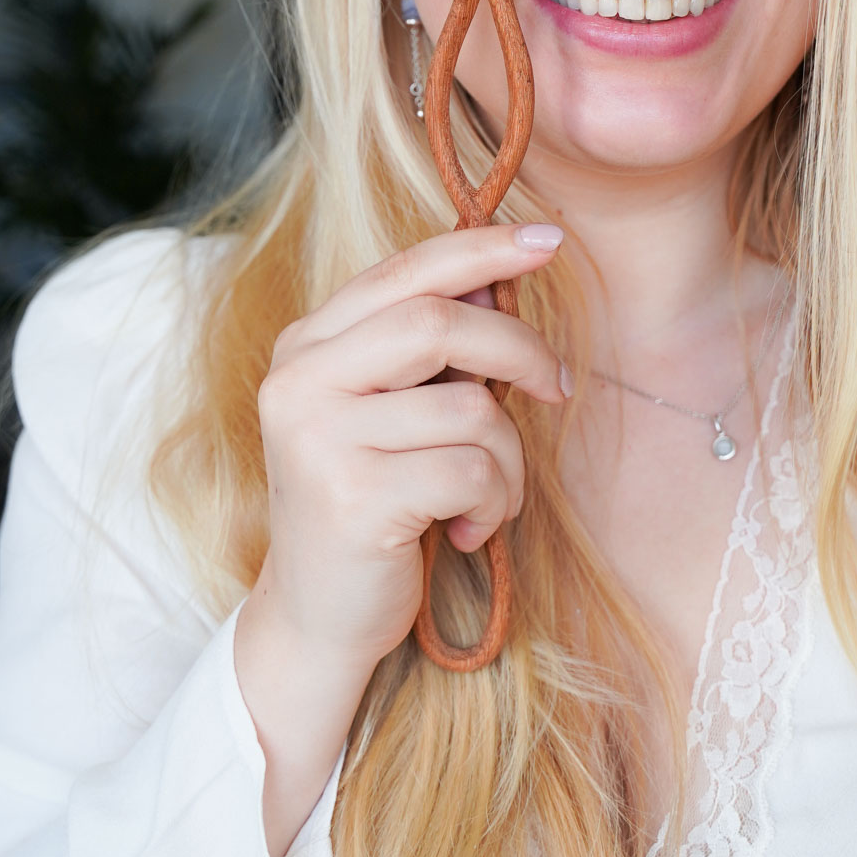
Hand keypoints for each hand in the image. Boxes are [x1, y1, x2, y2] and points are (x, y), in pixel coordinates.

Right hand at [250, 220, 567, 678]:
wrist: (317, 617)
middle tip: (557, 388)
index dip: (481, 249)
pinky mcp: (350, 498)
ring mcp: (318, 439)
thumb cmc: (371, 502)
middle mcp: (299, 381)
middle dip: (518, 351)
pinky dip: (493, 504)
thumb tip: (498, 284)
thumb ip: (428, 350)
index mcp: (308, 345)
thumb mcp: (390, 414)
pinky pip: (470, 473)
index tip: (548, 240)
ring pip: (469, 409)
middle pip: (438, 324)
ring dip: (509, 458)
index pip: (404, 272)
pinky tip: (464, 530)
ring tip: (489, 495)